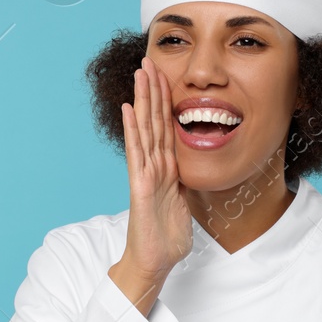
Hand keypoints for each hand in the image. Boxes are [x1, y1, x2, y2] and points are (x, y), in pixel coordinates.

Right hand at [117, 56, 192, 282]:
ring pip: (146, 128)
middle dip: (153, 89)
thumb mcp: (185, 203)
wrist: (155, 261)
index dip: (166, 101)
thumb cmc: (167, 237)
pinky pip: (138, 152)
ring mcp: (146, 173)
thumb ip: (186, 184)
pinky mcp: (141, 185)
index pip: (166, 127)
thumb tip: (193, 173)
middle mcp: (155, 165)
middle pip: (154, 120)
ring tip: (140, 72)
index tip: (166, 74)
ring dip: (143, 99)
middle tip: (149, 59)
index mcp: (167, 168)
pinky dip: (133, 129)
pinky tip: (128, 108)